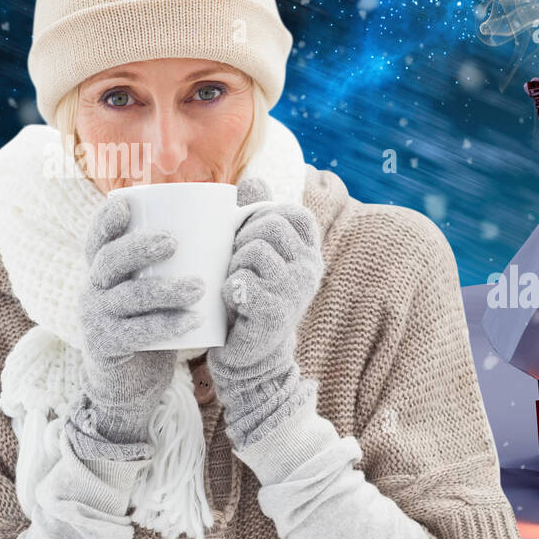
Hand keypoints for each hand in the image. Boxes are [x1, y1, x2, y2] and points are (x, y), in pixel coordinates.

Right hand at [68, 196, 205, 460]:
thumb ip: (177, 261)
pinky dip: (167, 325)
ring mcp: (96, 320)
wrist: (131, 384)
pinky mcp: (107, 348)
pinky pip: (137, 333)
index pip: (97, 239)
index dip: (107, 220)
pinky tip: (195, 320)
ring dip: (164, 289)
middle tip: (174, 242)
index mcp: (103, 271)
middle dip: (139, 248)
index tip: (128, 203)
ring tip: (199, 286)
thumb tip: (230, 214)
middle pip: (108, 261)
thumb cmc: (154, 324)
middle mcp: (93, 290)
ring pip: (127, 297)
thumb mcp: (154, 290)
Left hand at [208, 176, 323, 450]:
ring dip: (232, 265)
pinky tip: (233, 302)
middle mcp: (309, 269)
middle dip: (241, 240)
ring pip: (253, 251)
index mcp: (308, 252)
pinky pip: (243, 283)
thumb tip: (252, 181)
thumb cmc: (249, 298)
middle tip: (234, 266)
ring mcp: (296, 292)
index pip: (292, 212)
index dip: (263, 216)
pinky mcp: (276, 314)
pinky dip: (229, 289)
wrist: (250, 356)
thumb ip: (257, 217)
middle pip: (268, 226)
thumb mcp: (257, 255)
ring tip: (234, 285)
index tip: (247, 236)